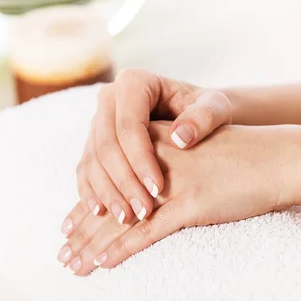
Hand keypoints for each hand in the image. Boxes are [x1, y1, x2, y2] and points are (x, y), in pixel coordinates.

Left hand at [58, 121, 300, 274]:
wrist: (278, 158)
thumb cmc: (241, 157)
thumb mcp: (196, 150)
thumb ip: (167, 163)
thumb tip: (147, 190)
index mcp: (153, 145)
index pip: (107, 178)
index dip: (84, 205)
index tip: (66, 226)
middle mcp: (155, 162)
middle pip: (106, 199)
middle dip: (81, 230)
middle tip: (62, 253)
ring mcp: (172, 183)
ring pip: (121, 220)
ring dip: (93, 246)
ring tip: (73, 265)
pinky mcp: (191, 204)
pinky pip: (149, 231)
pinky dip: (123, 249)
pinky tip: (104, 263)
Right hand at [63, 69, 232, 233]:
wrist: (191, 117)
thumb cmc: (204, 111)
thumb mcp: (215, 108)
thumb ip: (204, 117)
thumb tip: (181, 138)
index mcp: (134, 83)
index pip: (130, 125)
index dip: (141, 159)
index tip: (159, 188)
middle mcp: (109, 98)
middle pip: (106, 144)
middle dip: (123, 181)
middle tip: (143, 211)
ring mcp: (97, 121)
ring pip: (93, 159)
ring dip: (108, 192)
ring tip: (127, 218)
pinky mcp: (92, 142)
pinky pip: (86, 168)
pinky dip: (92, 191)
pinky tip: (102, 211)